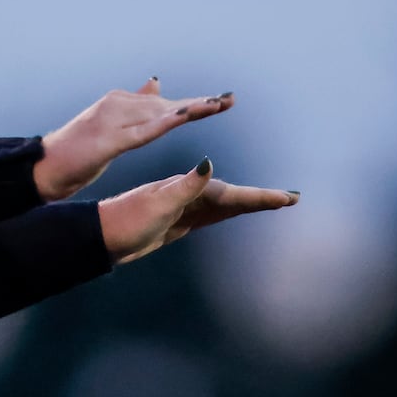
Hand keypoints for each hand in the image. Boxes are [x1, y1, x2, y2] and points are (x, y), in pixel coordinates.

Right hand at [33, 78, 233, 201]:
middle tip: (230, 100)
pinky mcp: (106, 140)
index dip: (195, 103)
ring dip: (187, 110)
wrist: (46, 165)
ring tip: (215, 107)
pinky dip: (162, 124)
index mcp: (120, 103)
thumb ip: (135, 104)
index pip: (165, 103)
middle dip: (199, 104)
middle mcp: (118, 104)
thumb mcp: (111, 126)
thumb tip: (156, 80)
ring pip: (158, 114)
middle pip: (167, 105)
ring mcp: (111, 120)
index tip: (225, 100)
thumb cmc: (78, 149)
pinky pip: (139, 131)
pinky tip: (181, 120)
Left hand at [98, 158, 297, 264]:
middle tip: (294, 198)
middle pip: (234, 197)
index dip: (261, 197)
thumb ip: (185, 186)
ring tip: (277, 202)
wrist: (102, 233)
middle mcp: (189, 195)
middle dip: (264, 198)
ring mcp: (184, 207)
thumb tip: (209, 163)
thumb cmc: (127, 220)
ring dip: (250, 203)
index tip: (288, 198)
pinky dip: (230, 210)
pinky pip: (211, 214)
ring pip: (225, 204)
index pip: (232, 193)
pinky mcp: (178, 219)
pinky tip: (237, 209)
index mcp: (187, 190)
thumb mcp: (158, 204)